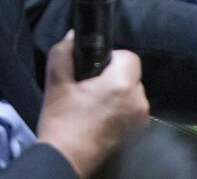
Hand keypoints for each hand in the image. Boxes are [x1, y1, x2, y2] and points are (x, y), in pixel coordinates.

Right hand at [37, 32, 149, 176]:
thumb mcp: (56, 82)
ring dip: (119, 94)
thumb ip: (64, 52)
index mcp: (122, 84)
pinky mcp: (138, 134)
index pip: (128, 56)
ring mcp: (141, 120)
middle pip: (131, 75)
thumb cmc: (62, 120)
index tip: (93, 69)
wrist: (65, 159)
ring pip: (133, 93)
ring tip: (95, 105)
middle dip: (114, 77)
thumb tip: (74, 36)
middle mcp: (138, 101)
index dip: (111, 58)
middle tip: (90, 87)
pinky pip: (133, 110)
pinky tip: (102, 118)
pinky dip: (121, 110)